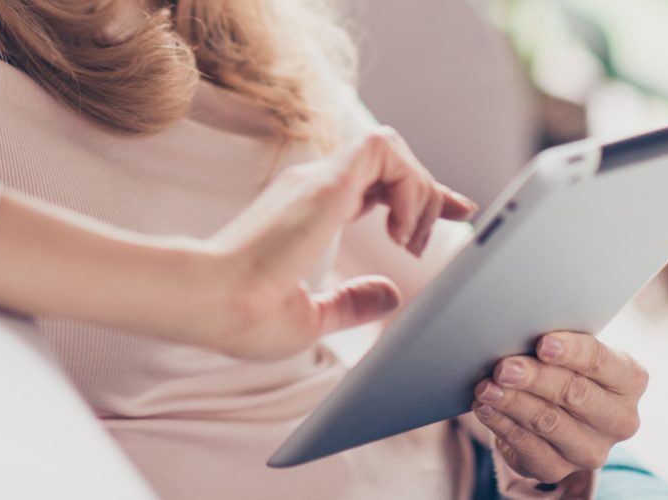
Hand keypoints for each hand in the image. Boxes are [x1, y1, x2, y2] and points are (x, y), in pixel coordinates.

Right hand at [189, 126, 476, 359]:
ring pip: (389, 148)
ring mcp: (317, 180)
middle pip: (386, 161)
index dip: (412, 196)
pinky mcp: (325, 182)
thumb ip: (352, 303)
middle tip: (460, 214)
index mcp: (306, 213)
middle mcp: (311, 188)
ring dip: (417, 190)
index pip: (369, 185)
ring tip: (410, 240)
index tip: (444, 215)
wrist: (208, 301)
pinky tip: (401, 228)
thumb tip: (390, 293)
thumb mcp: (311, 318)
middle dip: (429, 187)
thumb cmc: (240, 315)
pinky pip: (386, 152)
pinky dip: (409, 185)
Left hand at [473, 331, 648, 486]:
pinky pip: (526, 446)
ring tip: (486, 387)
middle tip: (504, 368)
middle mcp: (619, 420)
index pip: (601, 362)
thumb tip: (520, 332)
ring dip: (513, 402)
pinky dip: (501, 424)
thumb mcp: (571, 352)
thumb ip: (557, 344)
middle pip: (574, 393)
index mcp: (630, 381)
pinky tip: (485, 408)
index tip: (542, 343)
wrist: (555, 412)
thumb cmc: (564, 368)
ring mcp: (591, 450)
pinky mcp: (558, 469)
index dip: (571, 352)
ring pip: (548, 422)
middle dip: (535, 378)